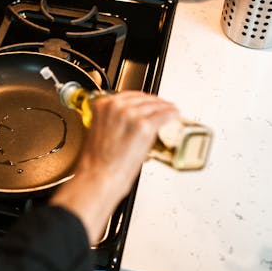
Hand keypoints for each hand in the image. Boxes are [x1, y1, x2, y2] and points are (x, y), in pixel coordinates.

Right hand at [49, 91, 178, 243]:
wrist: (99, 175)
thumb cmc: (96, 161)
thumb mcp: (97, 131)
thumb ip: (110, 121)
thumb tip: (124, 124)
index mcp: (103, 105)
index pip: (127, 95)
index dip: (140, 98)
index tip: (146, 102)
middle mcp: (117, 107)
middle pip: (142, 98)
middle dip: (153, 102)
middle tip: (160, 107)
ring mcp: (132, 116)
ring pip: (155, 105)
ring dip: (164, 107)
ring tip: (170, 111)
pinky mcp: (145, 127)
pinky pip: (164, 115)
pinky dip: (172, 114)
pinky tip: (175, 115)